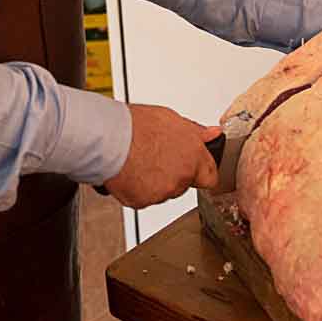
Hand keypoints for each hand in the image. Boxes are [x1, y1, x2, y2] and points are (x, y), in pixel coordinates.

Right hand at [102, 105, 220, 208]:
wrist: (108, 137)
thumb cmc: (135, 125)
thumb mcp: (170, 119)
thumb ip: (196, 132)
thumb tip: (213, 134)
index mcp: (194, 155)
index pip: (210, 176)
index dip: (199, 172)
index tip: (191, 169)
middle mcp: (182, 176)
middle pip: (183, 185)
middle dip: (173, 176)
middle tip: (155, 160)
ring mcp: (163, 191)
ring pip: (163, 193)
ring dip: (154, 183)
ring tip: (138, 163)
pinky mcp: (143, 201)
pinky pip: (143, 199)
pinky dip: (136, 190)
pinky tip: (129, 172)